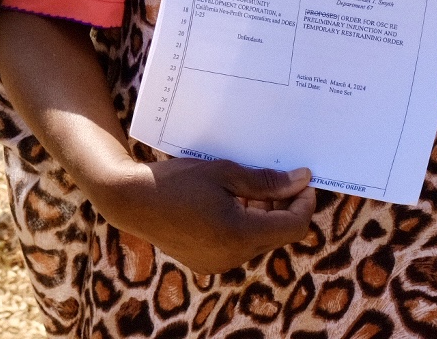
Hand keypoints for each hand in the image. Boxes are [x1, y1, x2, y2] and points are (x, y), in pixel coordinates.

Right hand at [84, 158, 316, 273]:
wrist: (131, 200)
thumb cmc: (176, 181)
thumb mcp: (225, 173)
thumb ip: (266, 182)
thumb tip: (301, 181)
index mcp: (240, 234)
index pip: (293, 226)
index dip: (304, 203)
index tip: (303, 181)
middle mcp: (233, 256)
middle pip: (277, 235)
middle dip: (283, 208)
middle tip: (277, 179)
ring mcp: (219, 263)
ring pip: (258, 241)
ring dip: (262, 216)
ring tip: (248, 188)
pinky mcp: (207, 263)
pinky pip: (239, 246)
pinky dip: (243, 226)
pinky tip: (230, 203)